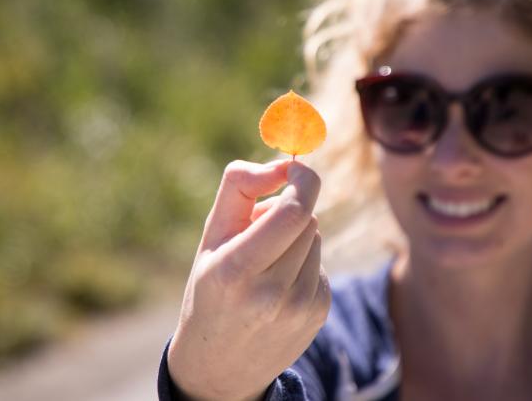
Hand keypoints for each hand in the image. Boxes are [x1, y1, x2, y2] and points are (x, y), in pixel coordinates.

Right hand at [167, 160, 330, 400]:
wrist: (219, 366)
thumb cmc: (210, 288)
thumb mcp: (210, 237)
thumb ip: (239, 189)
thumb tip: (282, 165)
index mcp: (237, 269)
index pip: (293, 212)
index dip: (302, 180)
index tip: (294, 168)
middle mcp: (272, 292)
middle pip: (306, 220)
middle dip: (288, 209)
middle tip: (260, 222)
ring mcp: (300, 307)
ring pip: (315, 238)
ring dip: (295, 237)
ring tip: (265, 262)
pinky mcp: (318, 313)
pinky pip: (321, 263)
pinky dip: (303, 263)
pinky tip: (278, 285)